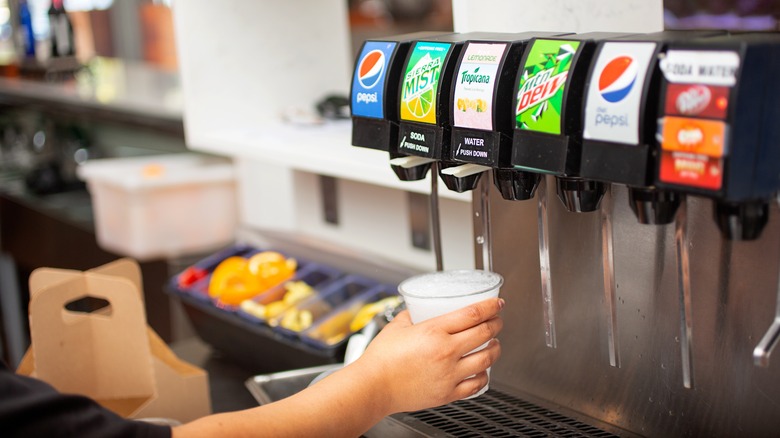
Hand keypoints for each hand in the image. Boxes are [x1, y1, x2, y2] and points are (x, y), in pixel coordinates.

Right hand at [353, 297, 503, 413]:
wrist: (374, 387)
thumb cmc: (381, 359)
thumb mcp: (397, 326)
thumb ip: (411, 315)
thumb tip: (419, 309)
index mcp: (434, 331)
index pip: (473, 314)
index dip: (490, 306)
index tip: (497, 304)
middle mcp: (446, 352)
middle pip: (485, 333)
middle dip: (496, 324)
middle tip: (497, 320)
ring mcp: (449, 374)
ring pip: (486, 359)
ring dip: (495, 349)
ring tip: (494, 344)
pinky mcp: (448, 393)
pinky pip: (476, 384)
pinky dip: (484, 375)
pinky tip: (482, 370)